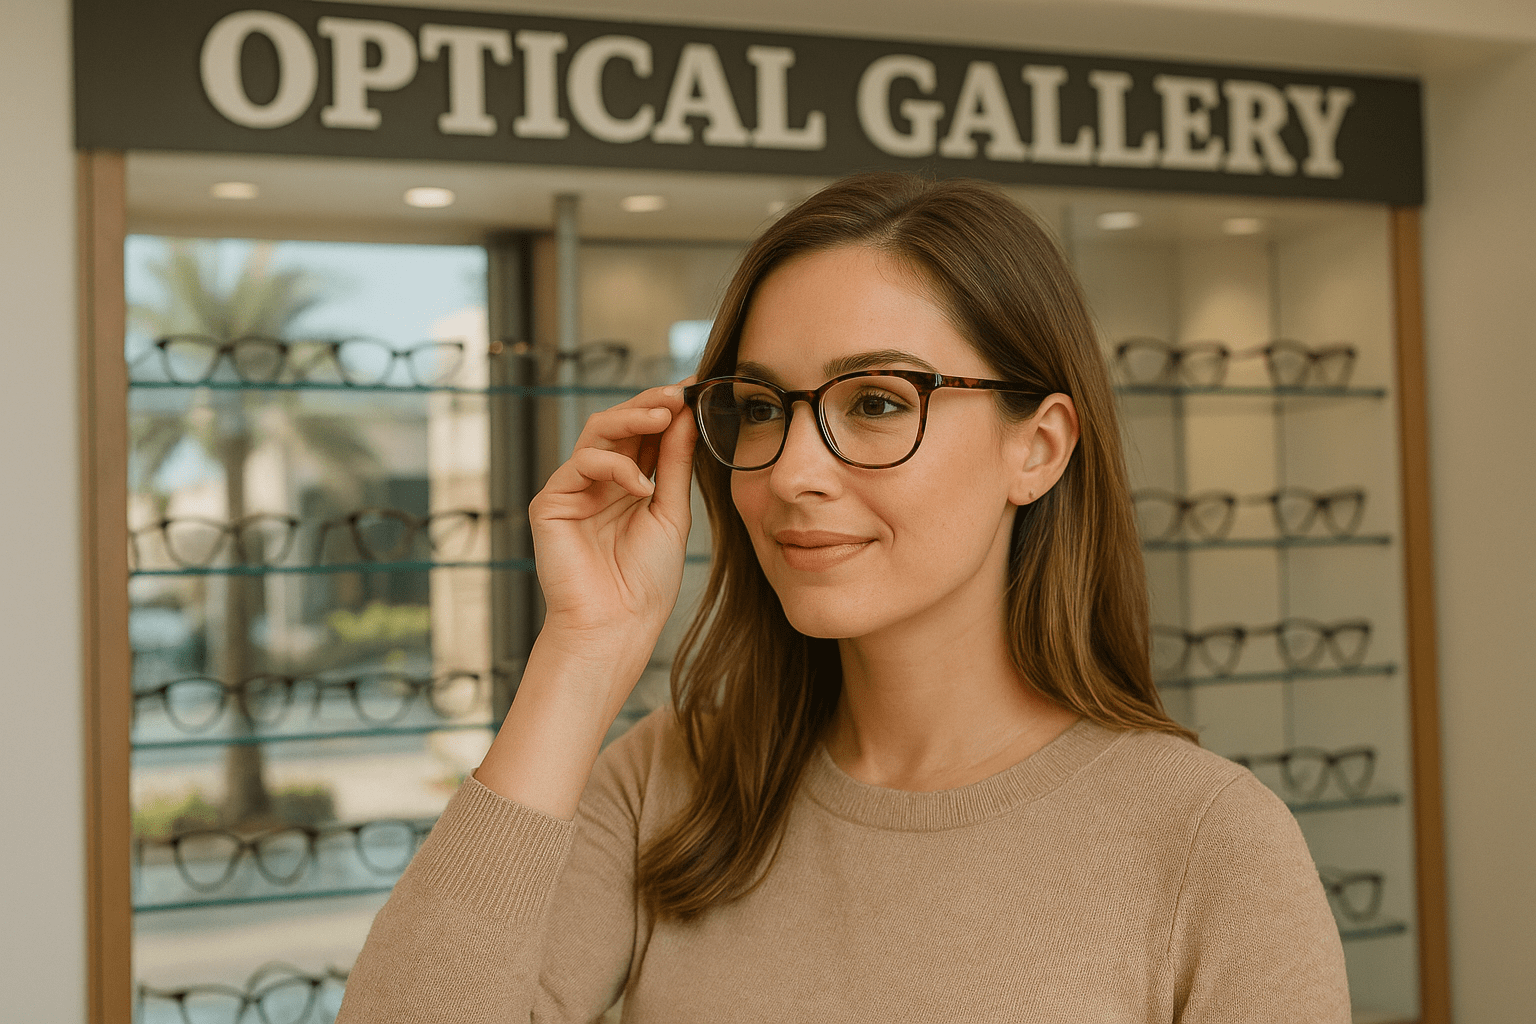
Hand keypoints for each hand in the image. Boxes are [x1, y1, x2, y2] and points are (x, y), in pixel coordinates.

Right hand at [527, 382, 698, 668]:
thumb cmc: (646, 581)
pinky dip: (614, 465)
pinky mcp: (551, 502)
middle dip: (651, 403)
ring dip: (633, 416)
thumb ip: (675, 465)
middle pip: (620, 424)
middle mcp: (599, 482)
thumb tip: (686, 417)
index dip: (668, 410)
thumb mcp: (671, 514)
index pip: (646, 435)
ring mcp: (573, 489)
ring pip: (598, 431)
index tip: (697, 387)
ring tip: (665, 414)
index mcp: (629, 485)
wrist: (616, 625)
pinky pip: (582, 463)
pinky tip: (641, 485)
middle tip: (679, 392)